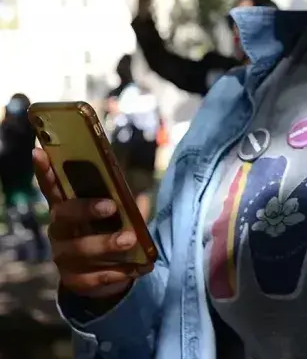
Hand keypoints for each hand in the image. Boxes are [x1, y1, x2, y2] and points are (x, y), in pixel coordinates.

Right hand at [33, 149, 138, 298]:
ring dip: (106, 244)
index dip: (44, 171)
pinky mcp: (73, 280)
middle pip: (64, 215)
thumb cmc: (110, 233)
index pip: (52, 188)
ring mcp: (63, 256)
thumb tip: (142, 196)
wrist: (108, 275)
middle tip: (112, 206)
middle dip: (86, 209)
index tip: (39, 151)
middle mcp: (60, 230)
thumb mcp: (119, 216)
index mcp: (68, 208)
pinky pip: (90, 277)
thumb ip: (126, 205)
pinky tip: (132, 269)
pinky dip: (113, 273)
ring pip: (79, 249)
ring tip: (130, 240)